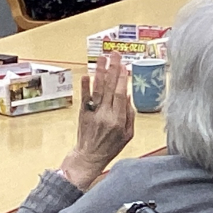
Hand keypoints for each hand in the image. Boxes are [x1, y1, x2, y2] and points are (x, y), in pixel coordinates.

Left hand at [61, 54, 134, 189]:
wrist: (89, 157)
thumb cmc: (110, 147)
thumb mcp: (127, 135)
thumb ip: (129, 115)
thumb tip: (128, 96)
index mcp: (118, 120)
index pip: (121, 95)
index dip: (122, 80)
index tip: (124, 66)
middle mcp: (105, 115)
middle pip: (110, 88)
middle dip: (113, 69)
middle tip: (116, 55)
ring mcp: (93, 113)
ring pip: (98, 89)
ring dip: (101, 73)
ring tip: (103, 58)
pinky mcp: (83, 113)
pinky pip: (84, 98)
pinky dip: (85, 86)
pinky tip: (87, 74)